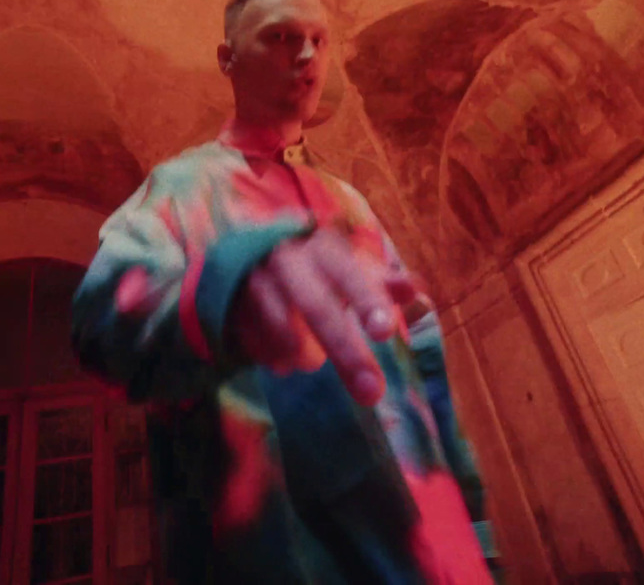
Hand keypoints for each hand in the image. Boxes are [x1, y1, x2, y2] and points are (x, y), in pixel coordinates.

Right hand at [229, 227, 417, 404]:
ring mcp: (254, 282)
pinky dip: (275, 360)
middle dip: (346, 353)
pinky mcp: (229, 304)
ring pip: (282, 331)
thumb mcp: (349, 269)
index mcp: (323, 248)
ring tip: (312, 362)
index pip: (348, 273)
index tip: (386, 333)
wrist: (247, 257)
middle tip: (372, 394)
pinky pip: (256, 344)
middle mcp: (287, 260)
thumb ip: (381, 282)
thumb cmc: (316, 269)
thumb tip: (413, 290)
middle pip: (317, 308)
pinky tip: (283, 359)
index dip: (367, 301)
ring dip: (304, 356)